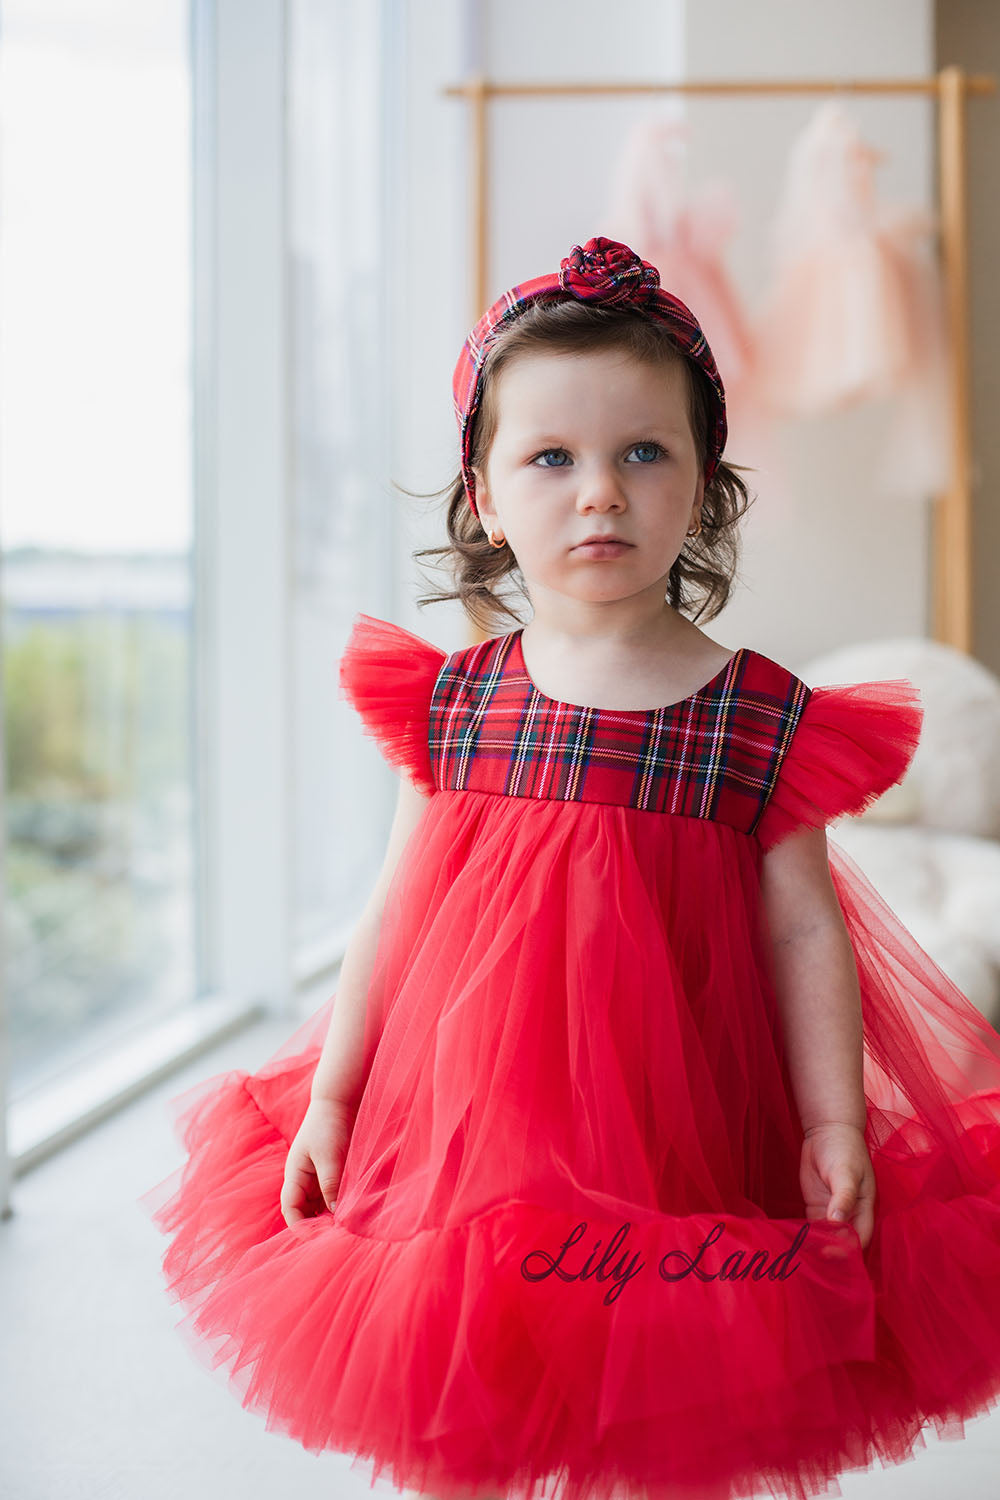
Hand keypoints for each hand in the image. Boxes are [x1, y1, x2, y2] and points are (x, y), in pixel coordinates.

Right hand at [280, 1095, 355, 1225]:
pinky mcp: (331, 1174)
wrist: (339, 1101)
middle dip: (318, 1227)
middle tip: (338, 1237)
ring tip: (347, 1228)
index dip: (300, 1227)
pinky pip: (331, 1198)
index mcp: (295, 1175)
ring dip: (330, 1219)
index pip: (290, 1209)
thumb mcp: (329, 1156)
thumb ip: (330, 1184)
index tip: (319, 1239)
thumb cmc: (329, 1125)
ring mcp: (317, 1178)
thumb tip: (336, 1213)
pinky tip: (352, 1213)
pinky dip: (339, 1207)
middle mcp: (303, 1180)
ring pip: (319, 1208)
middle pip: (305, 1213)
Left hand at [799, 1121, 875, 1250]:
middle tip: (815, 1257)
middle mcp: (850, 1213)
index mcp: (864, 1207)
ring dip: (819, 1246)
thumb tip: (838, 1221)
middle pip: (844, 1241)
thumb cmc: (844, 1150)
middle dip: (833, 1251)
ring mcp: (832, 1211)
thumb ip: (843, 1197)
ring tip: (804, 1255)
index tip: (832, 1253)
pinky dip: (808, 1236)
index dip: (848, 1248)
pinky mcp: (816, 1206)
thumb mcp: (845, 1172)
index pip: (860, 1236)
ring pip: (828, 1237)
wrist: (828, 1130)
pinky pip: (813, 1227)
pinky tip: (798, 1242)